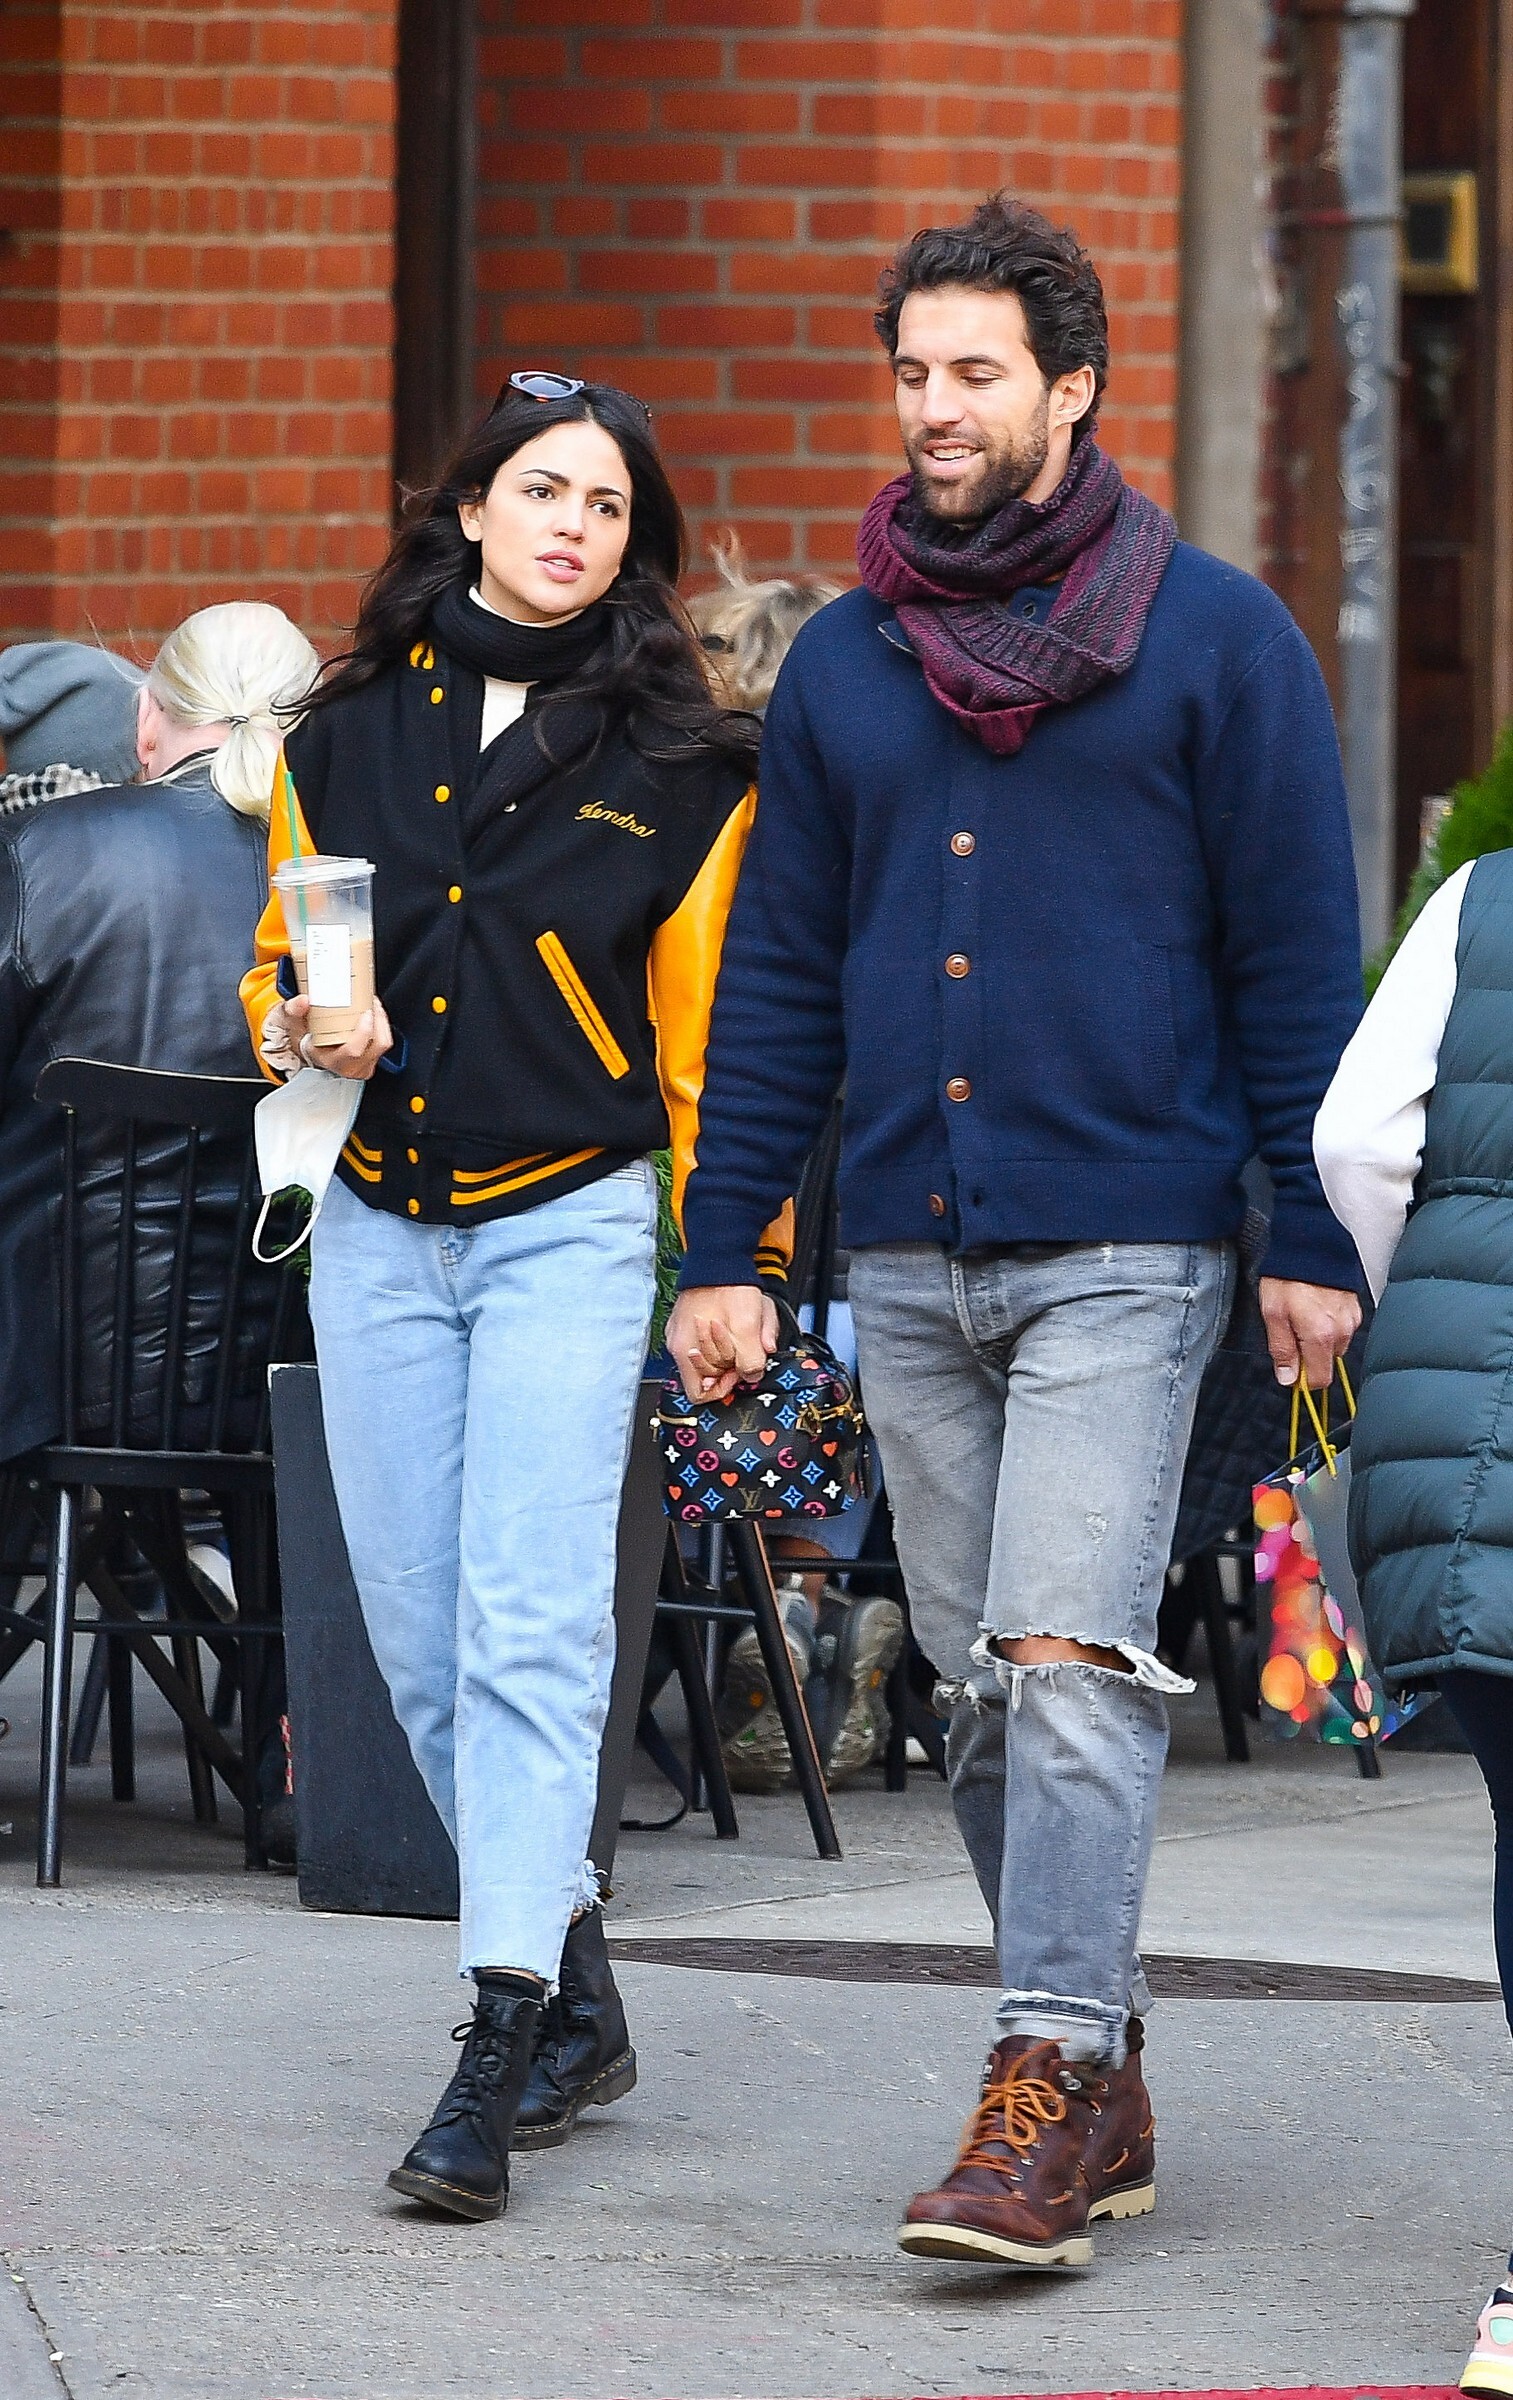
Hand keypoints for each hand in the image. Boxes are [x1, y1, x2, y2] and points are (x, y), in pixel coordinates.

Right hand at [283, 992, 393, 1080]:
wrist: (307, 1048)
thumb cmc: (301, 1037)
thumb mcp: (291, 1023)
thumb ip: (293, 1010)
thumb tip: (303, 1000)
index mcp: (331, 1061)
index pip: (353, 1050)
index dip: (363, 1031)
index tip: (365, 1012)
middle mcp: (350, 1068)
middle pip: (377, 1045)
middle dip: (378, 1020)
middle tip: (371, 1001)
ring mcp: (363, 1066)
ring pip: (383, 1044)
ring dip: (381, 1020)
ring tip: (372, 1003)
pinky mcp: (371, 1061)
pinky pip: (383, 1042)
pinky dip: (381, 1025)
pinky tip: (373, 1012)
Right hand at [667, 1285, 779, 1401]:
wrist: (722, 1257)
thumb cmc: (729, 1288)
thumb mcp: (748, 1327)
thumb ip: (751, 1359)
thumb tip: (752, 1375)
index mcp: (686, 1351)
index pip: (698, 1394)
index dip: (722, 1388)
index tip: (737, 1374)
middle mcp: (680, 1344)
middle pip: (706, 1375)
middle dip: (729, 1365)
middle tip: (743, 1350)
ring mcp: (684, 1332)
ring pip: (710, 1357)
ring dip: (730, 1349)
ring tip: (742, 1331)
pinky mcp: (692, 1321)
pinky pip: (710, 1340)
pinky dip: (727, 1335)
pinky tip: (736, 1322)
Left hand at [1258, 1276, 1361, 1390]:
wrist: (1310, 1242)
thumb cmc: (1288, 1275)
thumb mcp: (1273, 1313)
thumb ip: (1282, 1349)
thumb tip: (1288, 1377)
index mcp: (1321, 1335)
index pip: (1319, 1379)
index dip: (1302, 1380)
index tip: (1290, 1371)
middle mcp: (1342, 1330)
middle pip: (1326, 1362)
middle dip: (1308, 1355)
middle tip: (1289, 1331)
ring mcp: (1352, 1318)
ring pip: (1334, 1345)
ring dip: (1318, 1339)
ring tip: (1301, 1314)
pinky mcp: (1355, 1307)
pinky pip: (1341, 1328)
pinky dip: (1328, 1324)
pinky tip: (1314, 1307)